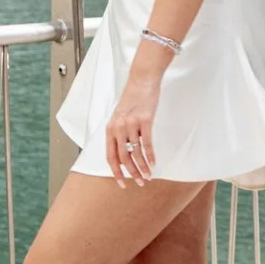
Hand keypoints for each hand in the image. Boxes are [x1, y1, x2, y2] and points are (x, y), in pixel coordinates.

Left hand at [105, 61, 164, 184]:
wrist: (142, 80)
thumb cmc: (132, 98)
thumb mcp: (120, 116)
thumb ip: (120, 133)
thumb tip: (124, 153)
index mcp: (110, 128)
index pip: (110, 156)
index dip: (116, 172)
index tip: (122, 183)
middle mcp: (118, 128)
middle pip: (123, 158)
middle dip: (132, 173)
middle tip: (140, 182)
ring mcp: (131, 124)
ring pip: (136, 154)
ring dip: (143, 168)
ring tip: (149, 176)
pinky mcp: (145, 120)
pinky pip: (147, 144)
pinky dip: (150, 156)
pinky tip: (154, 163)